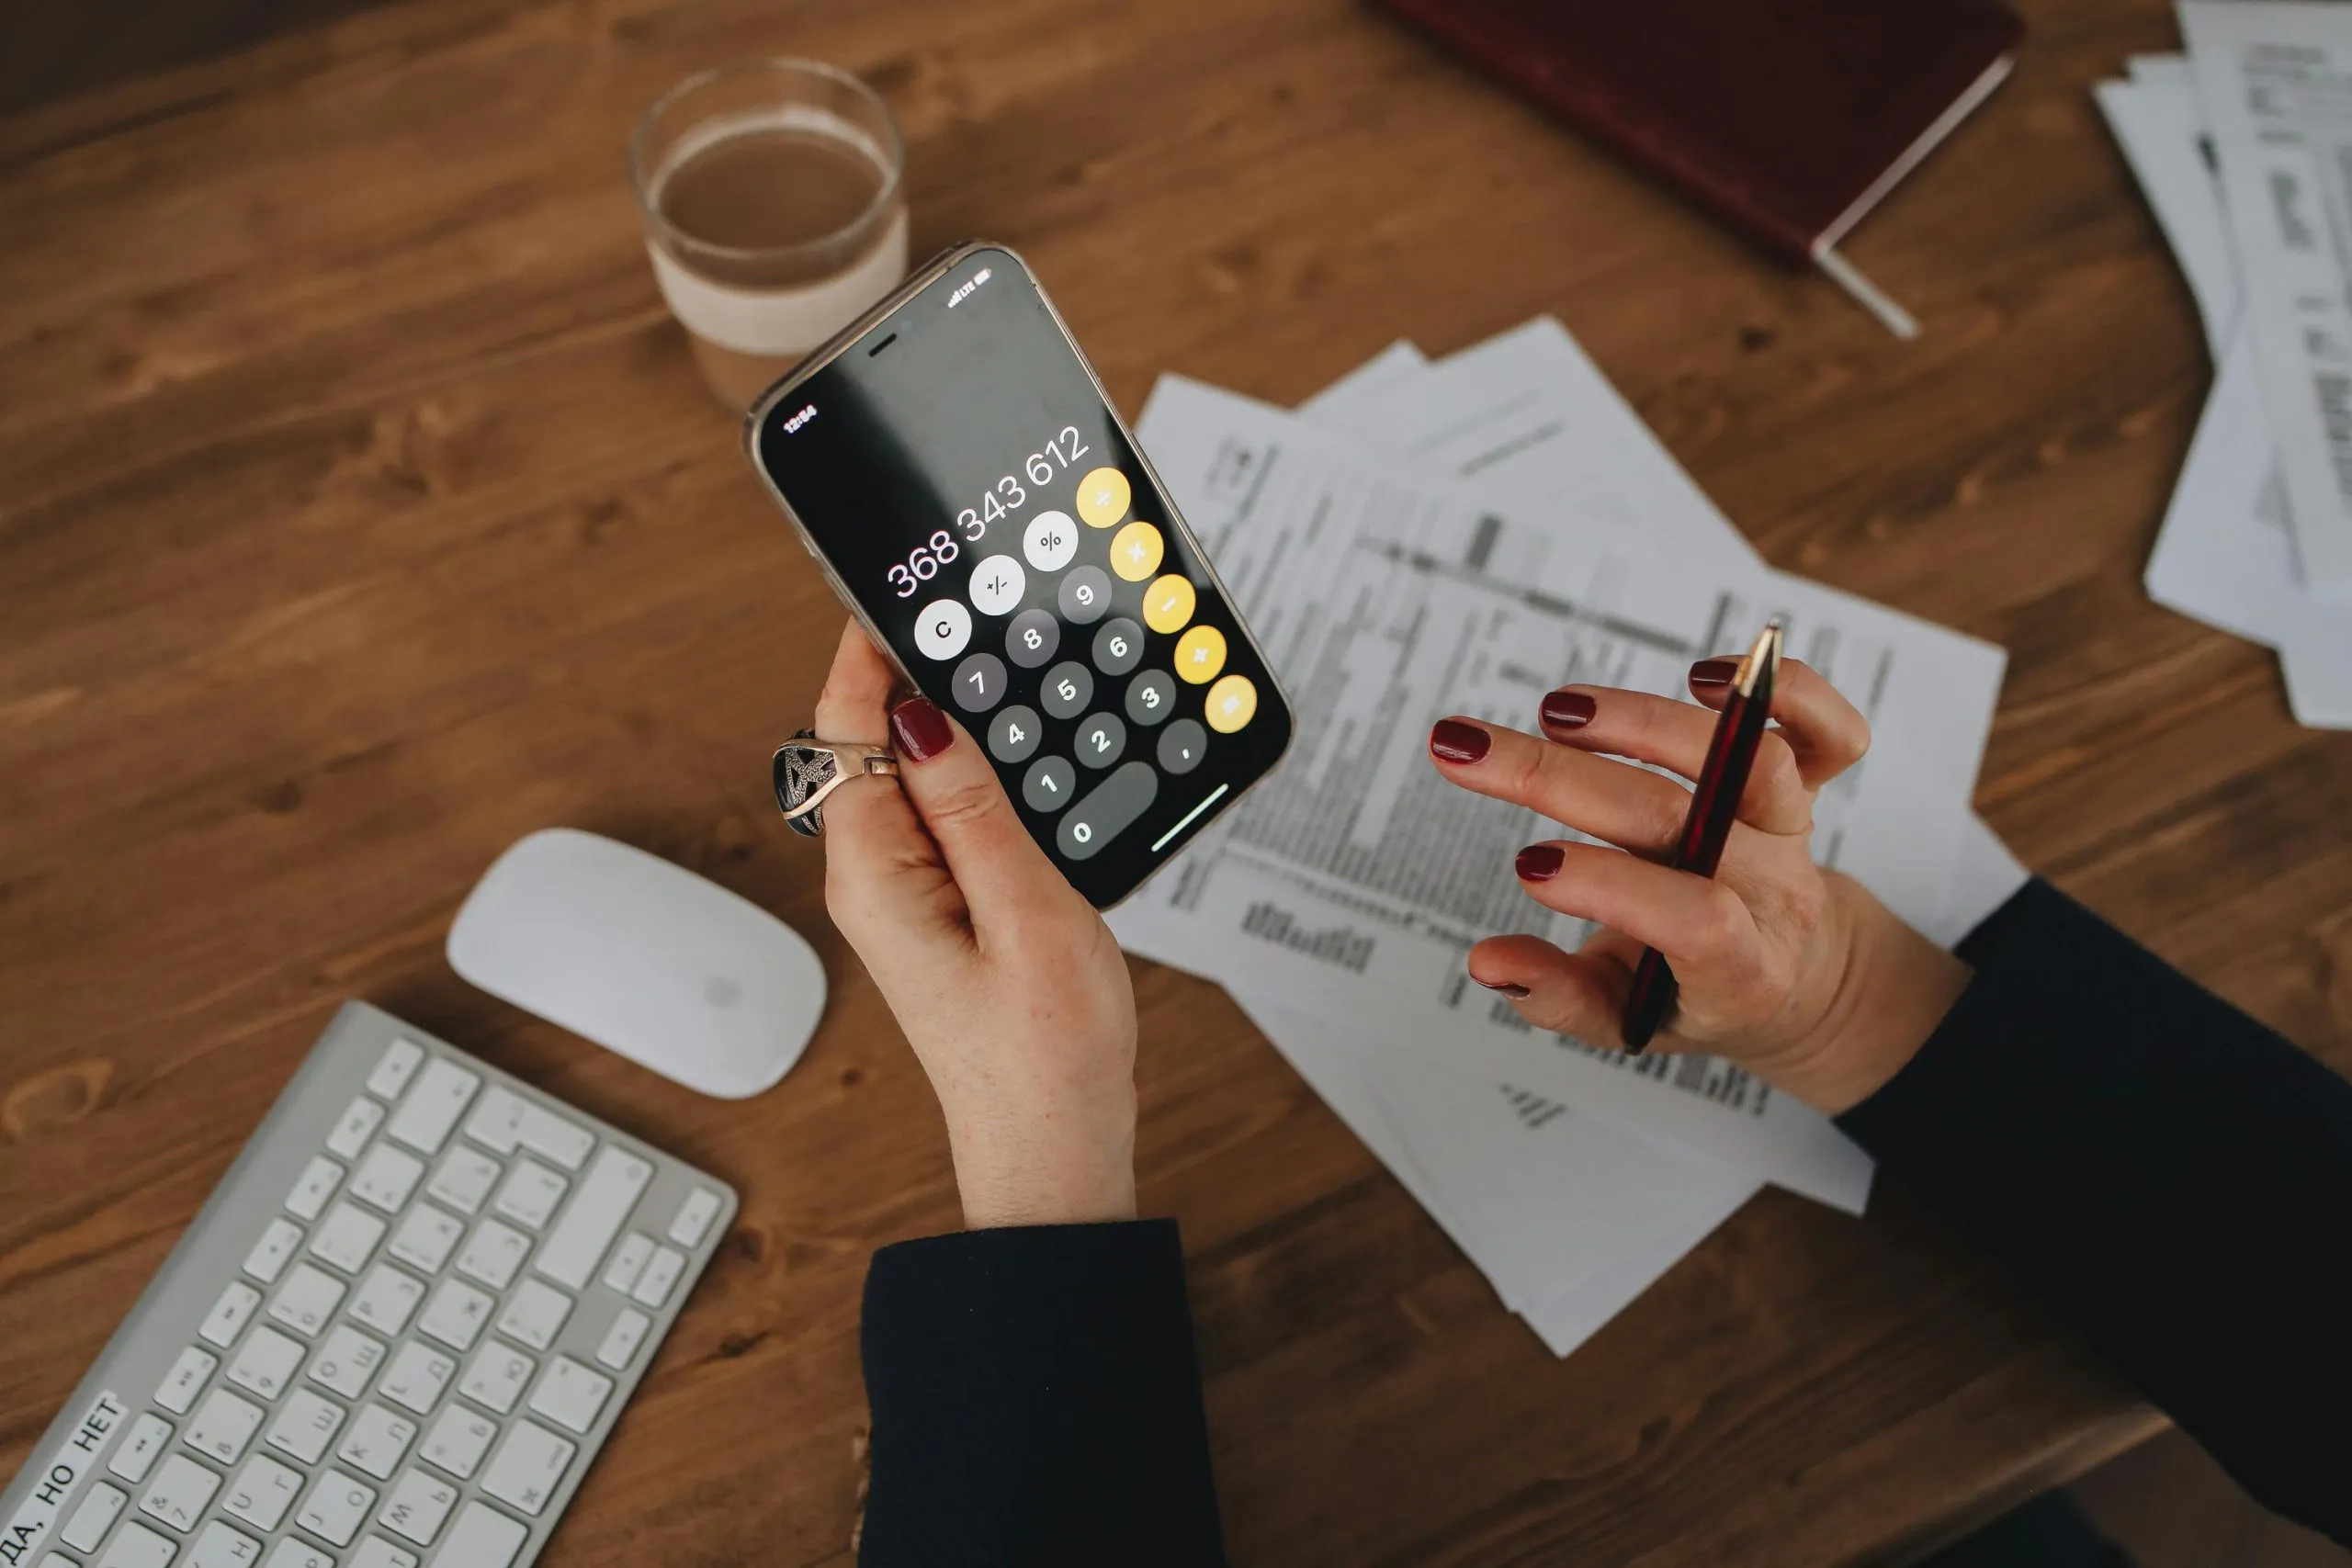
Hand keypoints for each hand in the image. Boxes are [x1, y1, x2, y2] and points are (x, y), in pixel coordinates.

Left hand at [812, 621, 1138, 1227]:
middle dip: (922, 676)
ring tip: (1012, 678)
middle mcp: (875, 879)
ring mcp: (907, 892)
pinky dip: (984, 776)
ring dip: (960, 726)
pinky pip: (949, 814)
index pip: (845, 730)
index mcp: (875, 877)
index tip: (902, 588)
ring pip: (918, 774)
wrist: (1056, 1147)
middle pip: (875, 742)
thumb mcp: (1024, 916)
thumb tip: (918, 716)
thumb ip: (972, 809)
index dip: (869, 651)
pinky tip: (1028, 763)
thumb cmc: (1043, 1057)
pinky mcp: (943, 905)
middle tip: (984, 619)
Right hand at [1427, 658, 1969, 1113]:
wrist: (1792, 977)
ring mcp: (1797, 832)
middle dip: (1563, 779)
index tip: (1526, 863)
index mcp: (1738, 970)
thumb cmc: (1692, 994)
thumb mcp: (1624, 1020)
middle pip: (1685, 821)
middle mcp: (1776, 893)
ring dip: (1647, 723)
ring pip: (1749, 760)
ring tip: (1554, 711)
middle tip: (1469, 752)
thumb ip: (1558, 997)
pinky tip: (1704, 678)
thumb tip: (1487, 961)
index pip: (1694, 919)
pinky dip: (1792, 690)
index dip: (1613, 887)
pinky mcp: (1814, 785)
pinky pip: (1832, 731)